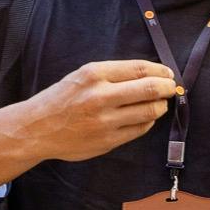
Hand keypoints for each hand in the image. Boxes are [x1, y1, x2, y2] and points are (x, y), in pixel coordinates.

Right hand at [21, 60, 177, 162]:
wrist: (37, 128)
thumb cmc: (61, 99)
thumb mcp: (82, 76)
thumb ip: (114, 74)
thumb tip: (151, 75)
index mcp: (94, 74)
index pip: (140, 69)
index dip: (161, 71)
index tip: (168, 74)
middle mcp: (100, 96)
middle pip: (150, 89)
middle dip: (168, 88)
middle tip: (172, 88)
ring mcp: (105, 121)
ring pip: (149, 111)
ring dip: (160, 105)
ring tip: (159, 103)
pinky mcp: (108, 141)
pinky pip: (140, 129)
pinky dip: (147, 121)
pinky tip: (144, 117)